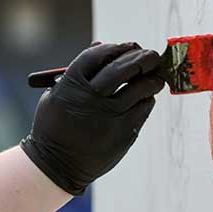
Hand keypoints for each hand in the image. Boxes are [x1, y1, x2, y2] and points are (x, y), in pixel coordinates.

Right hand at [19, 42, 166, 194]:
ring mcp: (108, 118)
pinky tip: (145, 97)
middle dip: (141, 58)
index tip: (127, 46)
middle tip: (151, 55)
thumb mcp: (58, 95)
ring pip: (139, 89)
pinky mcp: (123, 134)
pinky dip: (147, 99)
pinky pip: (143, 109)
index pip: (97, 56)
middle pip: (122, 69)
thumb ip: (79, 72)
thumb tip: (102, 46)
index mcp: (70, 86)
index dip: (116, 48)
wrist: (56, 165)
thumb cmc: (57, 125)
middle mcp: (90, 100)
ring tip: (155, 76)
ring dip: (151, 78)